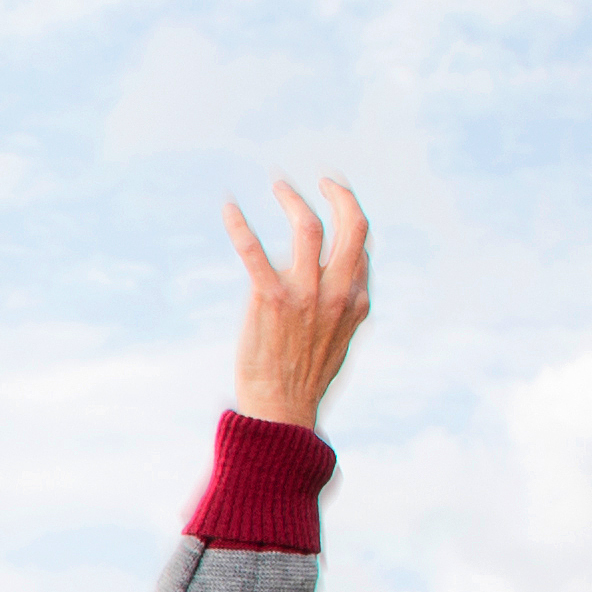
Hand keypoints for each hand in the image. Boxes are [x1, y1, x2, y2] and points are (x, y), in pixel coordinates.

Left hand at [225, 177, 370, 430]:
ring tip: (279, 184)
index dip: (349, 222)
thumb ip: (345, 306)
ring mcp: (306, 294)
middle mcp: (337, 292)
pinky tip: (229, 207)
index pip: (362, 247)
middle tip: (322, 180)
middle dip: (341, 195)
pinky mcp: (271, 299)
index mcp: (356, 302)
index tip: (334, 206)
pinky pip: (254, 251)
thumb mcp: (340, 340)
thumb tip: (349, 278)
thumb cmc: (304, 378)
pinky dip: (240, 225)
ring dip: (293, 198)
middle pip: (353, 226)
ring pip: (309, 227)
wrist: (281, 411)